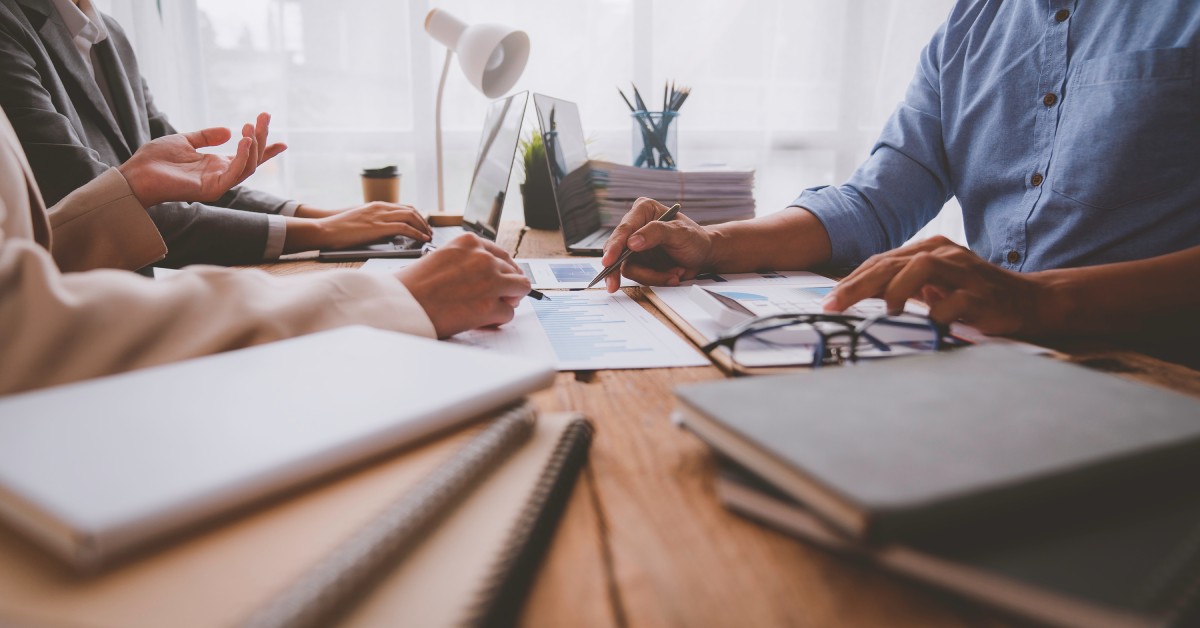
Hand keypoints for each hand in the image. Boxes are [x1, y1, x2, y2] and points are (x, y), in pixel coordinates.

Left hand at [117, 113, 286, 206]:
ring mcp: (218, 184)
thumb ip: (206, 136)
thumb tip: (227, 130)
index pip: (248, 158)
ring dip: (254, 145)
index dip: (265, 149)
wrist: (136, 175)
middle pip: (253, 159)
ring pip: (248, 166)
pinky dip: (243, 157)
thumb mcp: (184, 140)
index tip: (283, 141)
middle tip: (264, 116)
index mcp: (216, 166)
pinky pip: (234, 173)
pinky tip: (245, 140)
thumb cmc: (155, 160)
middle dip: (262, 138)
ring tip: (253, 126)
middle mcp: (221, 176)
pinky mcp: (212, 189)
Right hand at [309, 202, 432, 249]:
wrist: (326, 228)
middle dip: (423, 222)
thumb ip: (376, 224)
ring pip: (411, 217)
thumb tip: (389, 234)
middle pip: (411, 211)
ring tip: (428, 237)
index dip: (416, 216)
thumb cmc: (340, 228)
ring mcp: (380, 216)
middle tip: (429, 232)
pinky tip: (422, 239)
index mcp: (377, 205)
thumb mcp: (361, 222)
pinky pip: (405, 228)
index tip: (423, 225)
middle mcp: (381, 207)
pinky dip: (417, 233)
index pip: (404, 207)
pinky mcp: (379, 227)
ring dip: (423, 227)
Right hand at [396, 234, 530, 337]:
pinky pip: (509, 313)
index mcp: (469, 242)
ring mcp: (490, 281)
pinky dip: (498, 319)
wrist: (401, 304)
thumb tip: (489, 274)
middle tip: (498, 297)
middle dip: (507, 285)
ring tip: (491, 308)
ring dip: (508, 300)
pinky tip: (482, 320)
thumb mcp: (442, 258)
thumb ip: (467, 261)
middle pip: (514, 271)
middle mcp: (483, 257)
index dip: (503, 270)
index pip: (501, 254)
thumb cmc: (414, 285)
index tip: (501, 278)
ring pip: (520, 289)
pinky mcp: (490, 306)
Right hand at [601, 197, 712, 291]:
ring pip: (627, 267)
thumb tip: (631, 242)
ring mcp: (635, 247)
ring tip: (674, 274)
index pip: (624, 229)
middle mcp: (635, 227)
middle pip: (616, 250)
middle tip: (613, 285)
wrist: (704, 255)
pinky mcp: (639, 262)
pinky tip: (672, 275)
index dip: (614, 246)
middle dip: (617, 269)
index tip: (609, 261)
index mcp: (643, 211)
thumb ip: (656, 233)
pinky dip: (656, 279)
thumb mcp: (679, 232)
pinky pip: (639, 276)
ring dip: (651, 275)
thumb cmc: (695, 238)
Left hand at [821, 236, 1047, 335]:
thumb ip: (902, 287)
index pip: (881, 261)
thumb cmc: (975, 295)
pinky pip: (954, 302)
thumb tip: (858, 298)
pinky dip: (936, 314)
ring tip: (884, 310)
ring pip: (921, 268)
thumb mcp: (934, 287)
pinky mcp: (982, 295)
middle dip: (858, 285)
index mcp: (929, 250)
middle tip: (833, 305)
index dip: (852, 280)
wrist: (1030, 301)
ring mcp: (964, 272)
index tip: (828, 301)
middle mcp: (944, 255)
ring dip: (896, 290)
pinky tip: (925, 324)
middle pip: (892, 263)